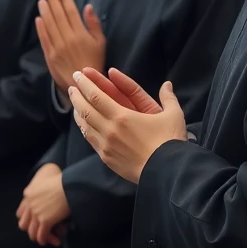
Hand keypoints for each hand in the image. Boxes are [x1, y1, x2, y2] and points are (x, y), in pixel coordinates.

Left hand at [17, 163, 70, 246]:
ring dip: (38, 237)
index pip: (21, 211)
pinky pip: (42, 235)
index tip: (33, 223)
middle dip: (30, 229)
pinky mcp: (45, 220)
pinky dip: (44, 240)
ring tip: (43, 240)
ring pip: (32, 231)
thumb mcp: (47, 177)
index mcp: (28, 193)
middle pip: (24, 223)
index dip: (27, 219)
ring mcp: (36, 213)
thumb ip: (42, 186)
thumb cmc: (63, 179)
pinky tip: (50, 242)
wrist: (69, 183)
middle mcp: (29, 204)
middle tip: (38, 232)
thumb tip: (44, 188)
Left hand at [36, 0, 105, 94]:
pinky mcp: (49, 55)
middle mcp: (67, 39)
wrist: (84, 84)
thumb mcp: (101, 43)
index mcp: (81, 35)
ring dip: (45, 11)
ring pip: (49, 25)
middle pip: (58, 16)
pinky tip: (39, 18)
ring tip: (42, 0)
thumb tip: (88, 6)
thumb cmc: (95, 61)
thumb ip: (94, 24)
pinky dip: (41, 28)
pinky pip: (44, 39)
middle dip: (53, 0)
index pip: (71, 12)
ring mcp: (57, 47)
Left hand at [68, 68, 185, 183]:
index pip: (95, 96)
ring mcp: (106, 145)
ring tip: (75, 103)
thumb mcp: (174, 116)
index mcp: (122, 117)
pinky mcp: (106, 158)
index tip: (78, 75)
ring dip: (78, 111)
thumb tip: (167, 84)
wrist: (167, 172)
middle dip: (77, 96)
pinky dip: (84, 128)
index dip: (85, 84)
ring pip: (85, 125)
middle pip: (85, 109)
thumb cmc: (171, 143)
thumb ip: (168, 98)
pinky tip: (83, 124)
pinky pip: (90, 140)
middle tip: (72, 86)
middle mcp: (110, 130)